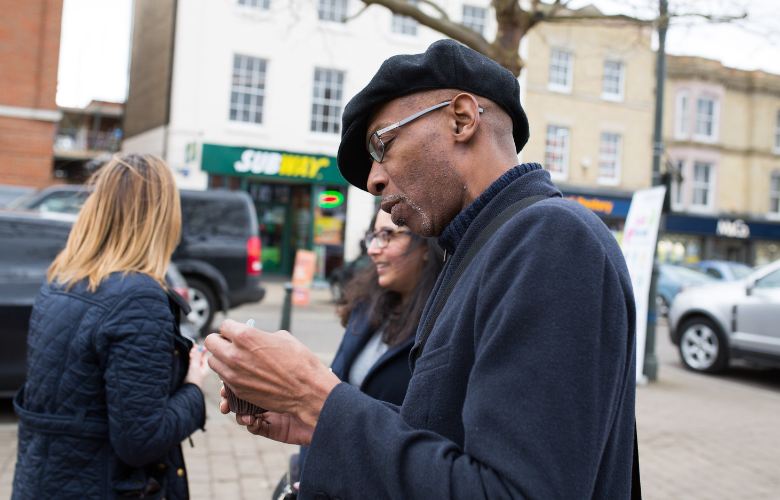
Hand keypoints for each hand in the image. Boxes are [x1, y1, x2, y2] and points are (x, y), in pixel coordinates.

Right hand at [184, 345, 209, 387]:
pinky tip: (184, 358)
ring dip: (190, 356)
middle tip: (191, 349)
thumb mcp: (195, 367)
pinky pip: (188, 366)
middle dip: (194, 353)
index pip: (203, 356)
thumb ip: (197, 357)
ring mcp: (194, 373)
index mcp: (205, 369)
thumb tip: (202, 347)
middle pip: (197, 358)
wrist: (184, 392)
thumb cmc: (192, 380)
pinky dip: (186, 361)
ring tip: (188, 353)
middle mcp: (200, 371)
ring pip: (192, 362)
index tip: (194, 346)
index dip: (198, 350)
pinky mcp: (187, 375)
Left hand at [206, 320, 339, 433]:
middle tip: (231, 344)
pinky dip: (229, 374)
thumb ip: (259, 335)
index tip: (237, 332)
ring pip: (213, 362)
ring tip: (236, 359)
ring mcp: (233, 375)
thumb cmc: (299, 361)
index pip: (223, 326)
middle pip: (210, 342)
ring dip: (221, 358)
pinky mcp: (237, 390)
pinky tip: (243, 373)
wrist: (307, 390)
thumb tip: (253, 338)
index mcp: (245, 336)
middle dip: (220, 341)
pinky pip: (223, 378)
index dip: (232, 328)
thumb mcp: (281, 337)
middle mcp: (234, 354)